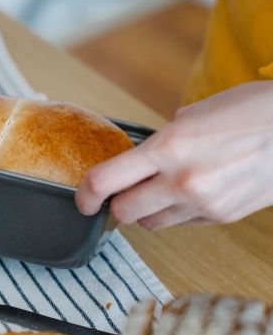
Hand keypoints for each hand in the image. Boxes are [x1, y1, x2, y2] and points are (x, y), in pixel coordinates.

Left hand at [76, 81, 272, 228]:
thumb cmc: (253, 110)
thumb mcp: (196, 113)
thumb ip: (162, 139)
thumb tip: (142, 156)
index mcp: (169, 147)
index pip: (105, 182)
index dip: (84, 195)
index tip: (81, 199)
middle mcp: (183, 181)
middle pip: (124, 213)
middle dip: (116, 205)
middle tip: (119, 193)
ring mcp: (204, 203)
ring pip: (152, 224)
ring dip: (146, 211)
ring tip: (160, 189)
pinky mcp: (222, 217)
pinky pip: (183, 222)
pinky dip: (177, 212)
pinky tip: (191, 191)